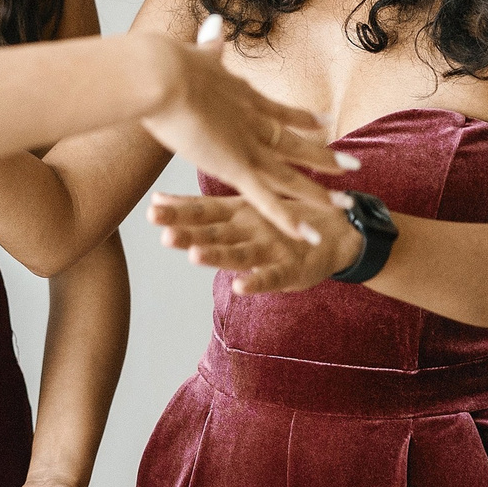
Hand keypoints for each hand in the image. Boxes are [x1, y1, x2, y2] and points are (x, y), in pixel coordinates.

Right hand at [136, 17, 353, 244]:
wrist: (162, 75)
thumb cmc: (168, 65)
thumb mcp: (195, 53)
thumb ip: (208, 45)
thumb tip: (215, 22)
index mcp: (243, 97)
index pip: (282, 112)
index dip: (304, 120)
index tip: (324, 124)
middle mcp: (253, 122)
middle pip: (297, 144)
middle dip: (325, 156)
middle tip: (354, 165)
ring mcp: (248, 146)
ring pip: (291, 175)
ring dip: (319, 191)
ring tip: (347, 203)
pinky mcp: (236, 167)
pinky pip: (268, 200)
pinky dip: (288, 220)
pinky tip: (309, 234)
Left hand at [151, 189, 361, 295]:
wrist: (336, 230)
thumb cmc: (275, 218)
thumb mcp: (237, 208)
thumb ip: (198, 207)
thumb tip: (156, 199)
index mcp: (236, 212)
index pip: (202, 211)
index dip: (178, 211)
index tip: (151, 210)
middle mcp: (250, 226)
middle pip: (215, 231)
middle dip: (190, 233)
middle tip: (165, 234)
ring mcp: (271, 247)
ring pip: (239, 253)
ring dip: (218, 254)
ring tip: (196, 256)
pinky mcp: (291, 269)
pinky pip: (270, 277)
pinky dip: (255, 282)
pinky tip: (239, 286)